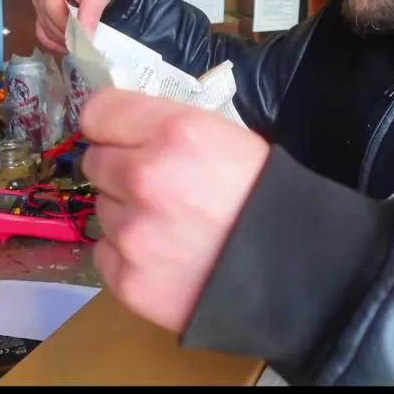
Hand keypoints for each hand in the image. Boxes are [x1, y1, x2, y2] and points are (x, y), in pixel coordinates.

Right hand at [30, 0, 113, 53]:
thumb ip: (90, 16)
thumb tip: (83, 39)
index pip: (52, 8)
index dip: (64, 26)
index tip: (80, 37)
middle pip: (46, 17)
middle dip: (63, 34)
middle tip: (80, 43)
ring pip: (43, 25)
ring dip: (58, 37)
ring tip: (75, 42)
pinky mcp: (37, 6)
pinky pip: (40, 28)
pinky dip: (51, 39)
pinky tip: (64, 44)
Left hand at [79, 88, 271, 332]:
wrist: (298, 273)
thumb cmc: (265, 198)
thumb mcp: (226, 138)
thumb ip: (167, 129)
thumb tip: (124, 130)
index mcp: (174, 133)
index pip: (97, 113)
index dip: (109, 126)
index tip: (120, 137)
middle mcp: (144, 177)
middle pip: (95, 162)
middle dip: (120, 171)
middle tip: (160, 189)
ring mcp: (132, 233)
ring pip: (102, 209)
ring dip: (128, 215)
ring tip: (173, 229)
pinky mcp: (128, 280)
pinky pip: (106, 254)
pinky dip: (128, 256)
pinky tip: (165, 258)